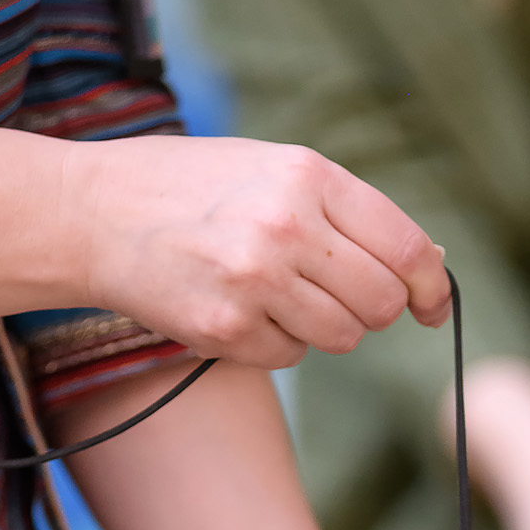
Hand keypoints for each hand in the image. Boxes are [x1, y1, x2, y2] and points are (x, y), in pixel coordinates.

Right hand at [67, 134, 449, 367]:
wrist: (97, 212)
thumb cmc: (198, 192)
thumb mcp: (274, 172)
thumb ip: (347, 215)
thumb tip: (428, 267)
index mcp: (307, 176)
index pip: (405, 247)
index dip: (431, 287)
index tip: (432, 306)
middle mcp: (285, 225)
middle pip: (381, 302)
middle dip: (370, 309)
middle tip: (332, 293)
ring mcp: (255, 280)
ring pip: (343, 337)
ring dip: (322, 327)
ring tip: (276, 293)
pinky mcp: (227, 328)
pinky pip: (291, 357)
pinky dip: (277, 343)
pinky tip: (239, 308)